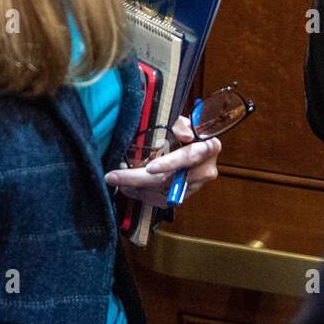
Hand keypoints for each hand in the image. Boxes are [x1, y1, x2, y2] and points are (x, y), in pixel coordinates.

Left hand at [105, 115, 220, 208]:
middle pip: (169, 180)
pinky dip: (144, 196)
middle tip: (113, 177)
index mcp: (209, 148)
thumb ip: (181, 125)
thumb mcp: (186, 122)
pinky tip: (129, 189)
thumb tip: (184, 135)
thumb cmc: (189, 131)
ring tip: (118, 181)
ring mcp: (195, 186)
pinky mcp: (185, 196)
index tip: (149, 167)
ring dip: (137, 189)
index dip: (169, 163)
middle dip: (138, 179)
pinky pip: (162, 201)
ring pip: (162, 193)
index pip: (189, 157)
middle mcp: (205, 171)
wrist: (199, 147)